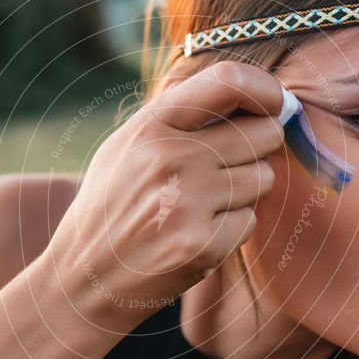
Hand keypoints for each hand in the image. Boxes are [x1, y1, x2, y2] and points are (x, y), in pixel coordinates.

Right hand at [39, 61, 288, 333]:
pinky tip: (197, 234)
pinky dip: (233, 229)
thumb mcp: (128, 146)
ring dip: (245, 192)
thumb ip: (182, 117)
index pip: (228, 82)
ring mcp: (186, 203)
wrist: (82, 277)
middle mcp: (169, 157)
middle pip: (263, 134)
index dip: (265, 89)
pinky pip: (250, 221)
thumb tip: (257, 98)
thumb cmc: (112, 205)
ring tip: (202, 206)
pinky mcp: (201, 245)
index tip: (276, 103)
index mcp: (151, 125)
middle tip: (230, 168)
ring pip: (263, 179)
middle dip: (259, 149)